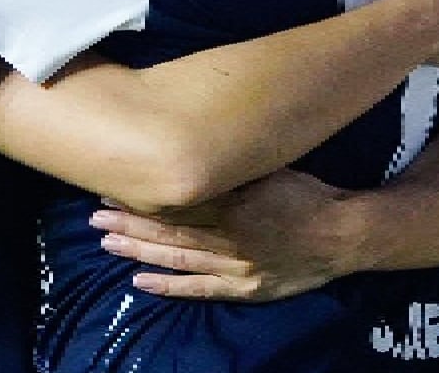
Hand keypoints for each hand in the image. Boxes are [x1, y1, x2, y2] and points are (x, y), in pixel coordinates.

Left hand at [89, 169, 355, 302]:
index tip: (112, 187)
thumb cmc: (305, 194)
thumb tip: (196, 148)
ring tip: (106, 244)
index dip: (144, 197)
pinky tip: (140, 281)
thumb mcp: (270, 168)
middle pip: (171, 229)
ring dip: (140, 251)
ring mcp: (235, 266)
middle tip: (95, 218)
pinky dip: (169, 286)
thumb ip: (234, 167)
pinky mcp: (244, 288)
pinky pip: (200, 289)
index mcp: (234, 203)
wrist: (343, 235)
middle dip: (130, 223)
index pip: (178, 200)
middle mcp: (230, 236)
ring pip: (178, 258)